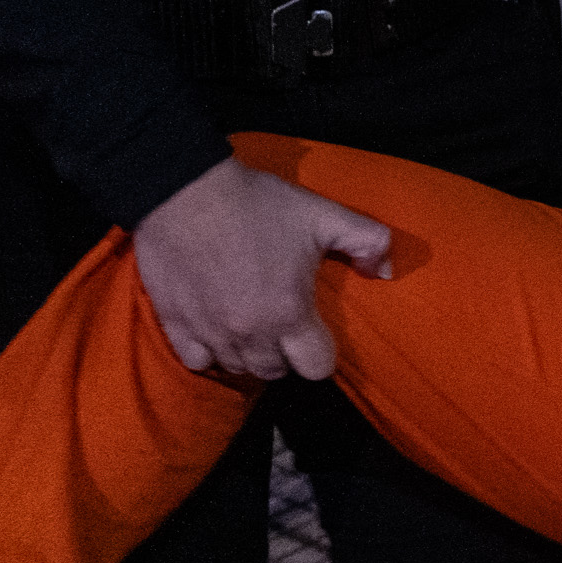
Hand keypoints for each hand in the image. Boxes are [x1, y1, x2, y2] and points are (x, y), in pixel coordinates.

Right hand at [132, 158, 395, 380]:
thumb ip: (368, 241)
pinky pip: (196, 361)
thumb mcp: (324, 215)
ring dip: (250, 355)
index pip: (316, 368)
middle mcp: (250, 334)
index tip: (316, 337)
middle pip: (275, 372)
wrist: (184, 191)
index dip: (321, 356)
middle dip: (286, 356)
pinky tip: (217, 332)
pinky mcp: (174, 325)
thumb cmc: (257, 204)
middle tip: (285, 327)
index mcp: (289, 313)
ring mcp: (210, 333)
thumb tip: (387, 271)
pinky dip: (209, 353)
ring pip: (237, 368)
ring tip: (254, 329)